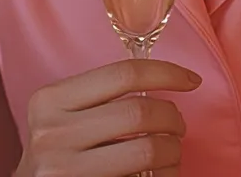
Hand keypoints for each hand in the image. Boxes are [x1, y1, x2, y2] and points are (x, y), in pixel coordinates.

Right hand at [15, 59, 201, 176]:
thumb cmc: (55, 152)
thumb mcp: (61, 115)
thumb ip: (97, 95)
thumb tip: (161, 79)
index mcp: (50, 100)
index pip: (123, 74)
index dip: (166, 73)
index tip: (191, 80)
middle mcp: (52, 134)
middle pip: (139, 112)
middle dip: (173, 118)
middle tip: (177, 126)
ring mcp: (63, 171)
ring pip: (147, 150)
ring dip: (172, 150)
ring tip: (171, 152)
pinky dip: (161, 175)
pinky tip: (159, 173)